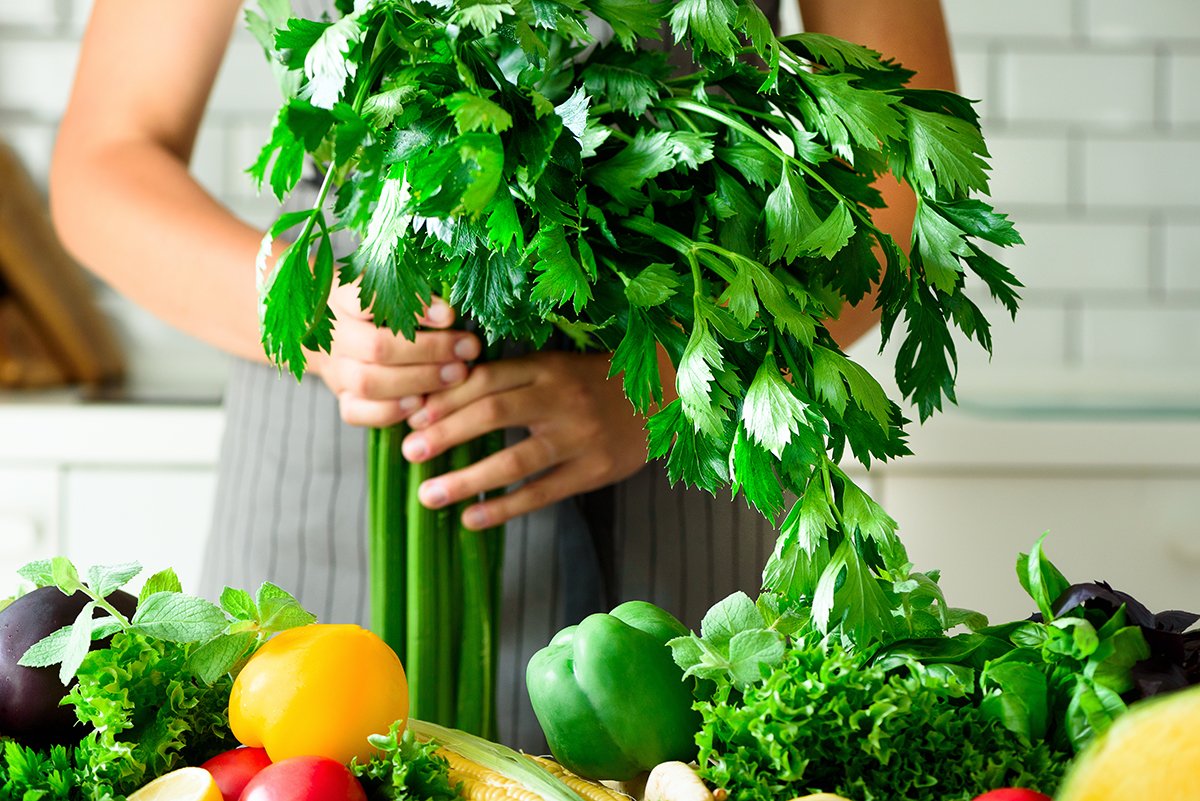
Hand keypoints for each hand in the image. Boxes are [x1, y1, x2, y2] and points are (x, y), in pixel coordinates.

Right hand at [307, 282, 480, 427]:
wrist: (328, 328)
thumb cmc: (372, 303)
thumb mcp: (385, 284)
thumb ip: (412, 291)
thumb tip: (448, 314)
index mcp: (341, 298)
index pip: (369, 300)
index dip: (413, 308)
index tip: (449, 315)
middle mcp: (335, 335)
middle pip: (377, 347)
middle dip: (429, 351)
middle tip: (467, 350)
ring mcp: (335, 369)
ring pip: (368, 382)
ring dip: (419, 381)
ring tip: (457, 374)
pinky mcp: (341, 397)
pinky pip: (357, 412)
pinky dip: (391, 411)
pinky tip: (421, 403)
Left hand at [402, 352, 651, 529]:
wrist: (662, 399)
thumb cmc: (592, 384)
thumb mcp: (554, 368)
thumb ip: (508, 380)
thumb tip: (440, 398)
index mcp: (546, 368)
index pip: (486, 380)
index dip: (446, 399)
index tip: (412, 417)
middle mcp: (561, 399)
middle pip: (494, 414)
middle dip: (446, 434)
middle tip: (409, 454)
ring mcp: (580, 437)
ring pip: (515, 460)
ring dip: (467, 480)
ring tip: (429, 495)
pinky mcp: (594, 470)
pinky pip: (542, 493)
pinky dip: (504, 509)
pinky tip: (471, 520)